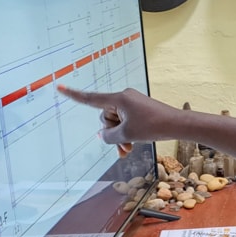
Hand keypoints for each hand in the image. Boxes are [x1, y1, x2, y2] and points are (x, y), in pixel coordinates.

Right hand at [58, 86, 178, 156]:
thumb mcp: (126, 135)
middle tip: (125, 145)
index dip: (73, 95)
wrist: (177, 125)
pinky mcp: (137, 109)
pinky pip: (124, 122)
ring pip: (115, 122)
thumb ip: (109, 136)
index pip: (90, 98)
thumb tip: (101, 135)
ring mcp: (131, 103)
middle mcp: (123, 97)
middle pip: (105, 117)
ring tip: (129, 149)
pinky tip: (130, 147)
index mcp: (118, 98)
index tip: (58, 87)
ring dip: (119, 136)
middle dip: (111, 133)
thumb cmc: (153, 126)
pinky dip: (125, 134)